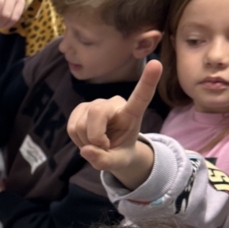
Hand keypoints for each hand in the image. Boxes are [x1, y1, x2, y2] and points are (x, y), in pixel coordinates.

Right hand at [67, 59, 160, 185]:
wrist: (109, 150)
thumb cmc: (120, 152)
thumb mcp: (119, 163)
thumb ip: (105, 161)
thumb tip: (86, 150)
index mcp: (132, 114)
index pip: (141, 96)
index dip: (147, 81)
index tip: (156, 64)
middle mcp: (114, 104)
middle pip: (97, 112)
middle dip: (95, 137)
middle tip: (103, 148)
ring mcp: (96, 104)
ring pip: (81, 124)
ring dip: (85, 141)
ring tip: (96, 144)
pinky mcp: (80, 108)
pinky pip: (72, 126)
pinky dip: (76, 139)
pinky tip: (86, 139)